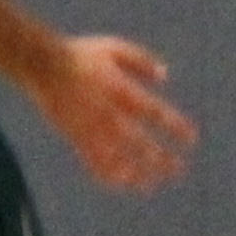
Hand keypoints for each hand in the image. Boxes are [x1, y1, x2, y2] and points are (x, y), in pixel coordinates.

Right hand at [34, 35, 197, 190]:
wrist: (43, 66)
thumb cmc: (81, 54)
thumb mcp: (115, 49)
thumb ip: (141, 61)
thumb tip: (166, 76)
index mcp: (122, 91)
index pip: (155, 113)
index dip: (175, 127)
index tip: (192, 139)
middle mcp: (109, 114)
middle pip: (139, 143)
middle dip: (160, 158)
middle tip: (179, 171)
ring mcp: (90, 128)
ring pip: (118, 158)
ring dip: (136, 173)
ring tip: (152, 186)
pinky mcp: (74, 137)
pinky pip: (93, 162)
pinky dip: (107, 174)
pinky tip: (120, 184)